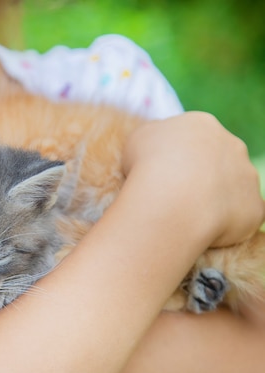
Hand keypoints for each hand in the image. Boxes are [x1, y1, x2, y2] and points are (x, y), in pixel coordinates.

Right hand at [124, 111, 264, 247]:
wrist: (172, 198)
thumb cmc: (147, 165)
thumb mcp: (137, 140)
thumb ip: (153, 138)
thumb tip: (157, 146)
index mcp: (201, 124)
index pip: (191, 139)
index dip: (173, 157)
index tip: (158, 174)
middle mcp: (232, 145)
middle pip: (217, 161)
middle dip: (199, 176)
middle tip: (173, 195)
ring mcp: (248, 177)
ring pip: (231, 189)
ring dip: (213, 200)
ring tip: (184, 215)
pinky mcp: (256, 208)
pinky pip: (240, 218)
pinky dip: (223, 225)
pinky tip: (199, 229)